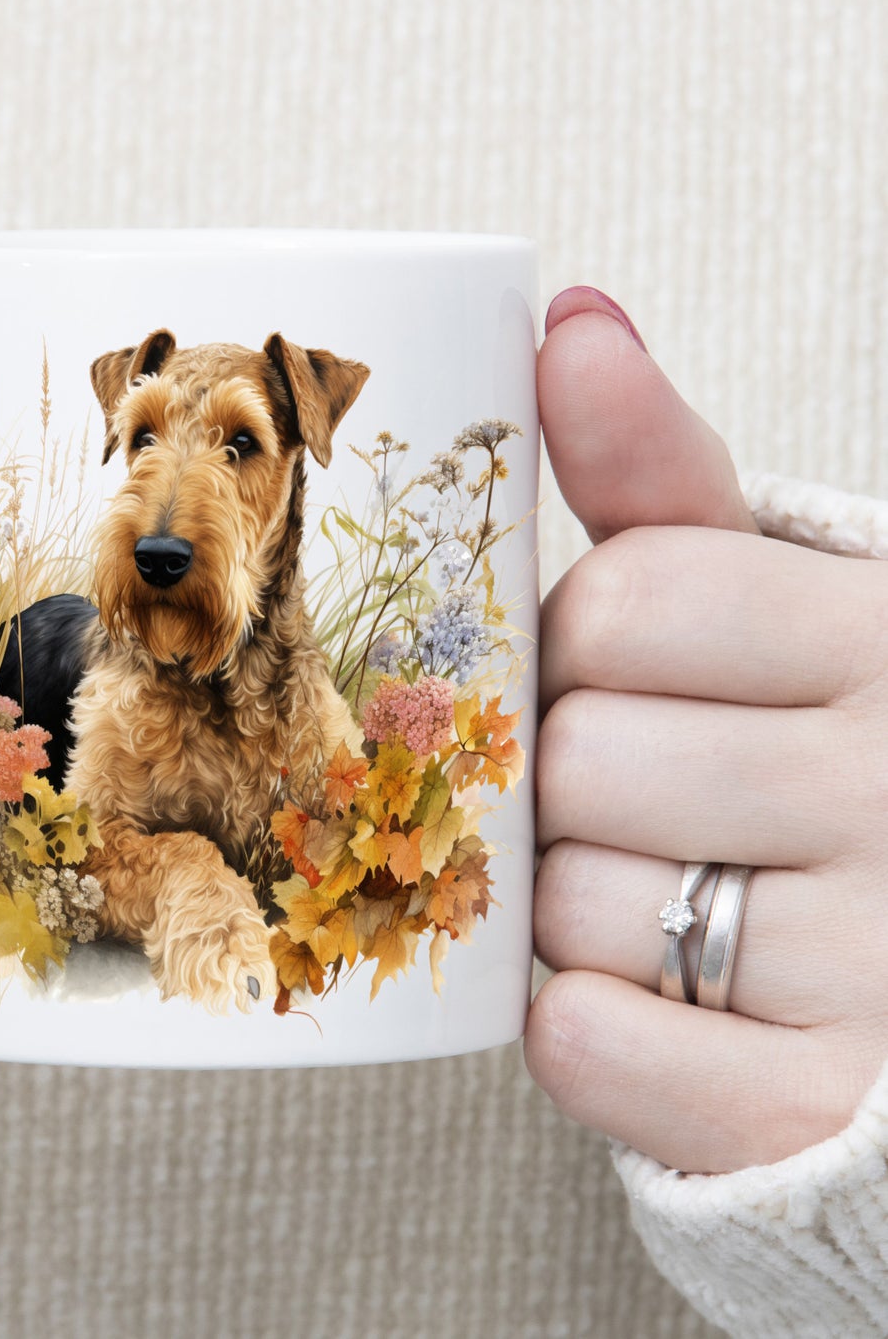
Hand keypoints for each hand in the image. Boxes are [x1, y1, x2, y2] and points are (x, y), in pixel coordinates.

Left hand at [525, 286, 887, 1174]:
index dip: (584, 640)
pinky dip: (580, 1026)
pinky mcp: (810, 1108)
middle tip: (634, 793)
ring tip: (659, 891)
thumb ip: (660, 472)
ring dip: (572, 902)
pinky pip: (590, 1045)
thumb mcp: (766, 593)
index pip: (629, 598)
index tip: (622, 665)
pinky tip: (639, 997)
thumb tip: (571, 318)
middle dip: (569, 774)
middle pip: (581, 755)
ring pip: (572, 905)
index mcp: (881, 636)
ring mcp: (875, 965)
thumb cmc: (808, 744)